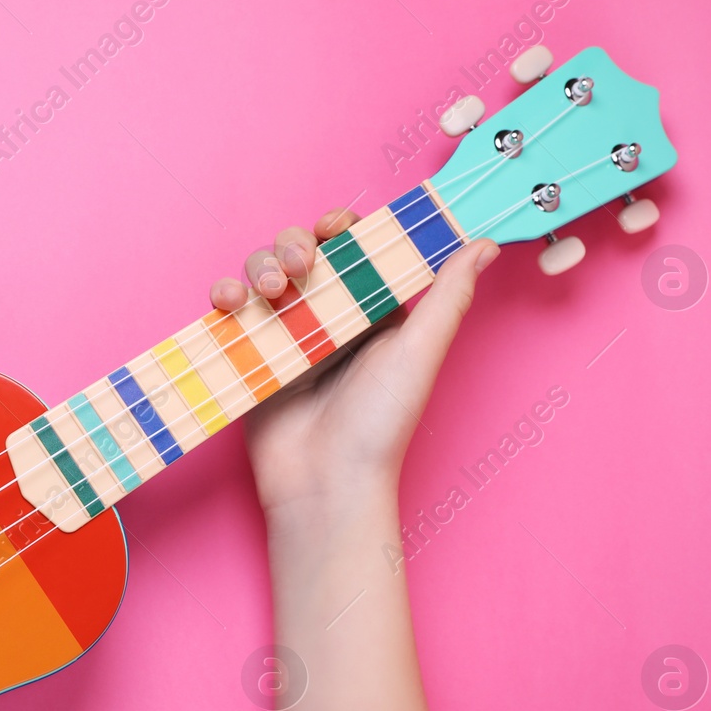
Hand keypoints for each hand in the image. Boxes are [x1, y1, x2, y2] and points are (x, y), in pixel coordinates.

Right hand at [209, 208, 498, 523]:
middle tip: (299, 267)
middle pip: (302, 252)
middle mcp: (329, 316)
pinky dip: (224, 296)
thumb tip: (485, 243)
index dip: (342, 228)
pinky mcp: (250, 354)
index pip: (355, 248)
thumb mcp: (420, 354)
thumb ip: (448, 296)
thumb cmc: (379, 426)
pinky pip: (231, 310)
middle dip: (294, 245)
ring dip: (258, 266)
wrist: (324, 483)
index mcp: (373, 309)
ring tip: (268, 292)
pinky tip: (231, 303)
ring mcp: (286, 334)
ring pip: (262, 273)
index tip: (335, 228)